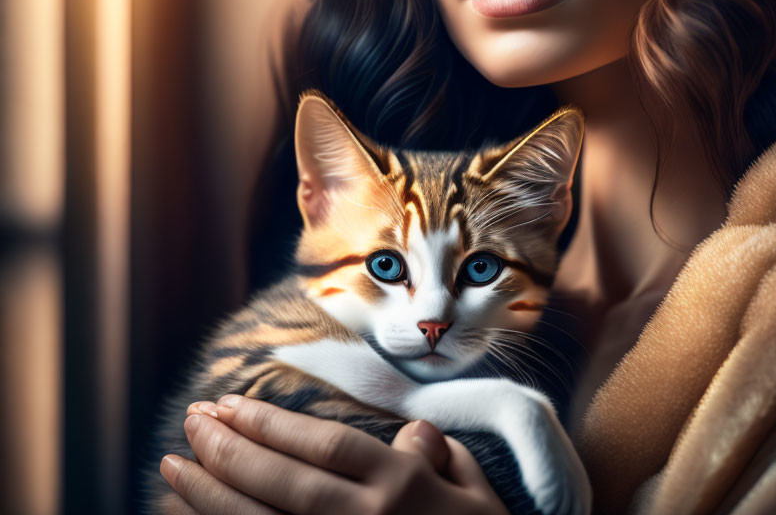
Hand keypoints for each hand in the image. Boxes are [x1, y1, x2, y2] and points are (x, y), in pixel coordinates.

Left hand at [159, 395, 509, 514]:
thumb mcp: (478, 495)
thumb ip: (442, 457)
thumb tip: (412, 430)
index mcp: (404, 486)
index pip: (323, 444)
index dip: (270, 422)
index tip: (230, 403)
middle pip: (284, 480)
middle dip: (229, 449)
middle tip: (191, 421)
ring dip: (212, 495)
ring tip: (174, 466)